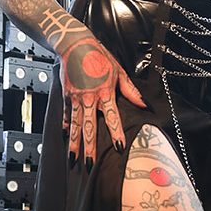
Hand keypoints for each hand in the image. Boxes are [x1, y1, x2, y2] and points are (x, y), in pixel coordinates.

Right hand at [60, 36, 146, 170]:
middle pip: (89, 127)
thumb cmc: (99, 56)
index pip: (112, 118)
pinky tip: (66, 138)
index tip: (120, 148)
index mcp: (105, 93)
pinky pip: (67, 115)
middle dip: (89, 148)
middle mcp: (89, 98)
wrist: (74, 45)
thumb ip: (130, 90)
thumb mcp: (118, 71)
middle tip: (90, 165)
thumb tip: (144, 104)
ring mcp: (75, 98)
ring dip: (74, 144)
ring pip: (75, 125)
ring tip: (73, 159)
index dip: (116, 133)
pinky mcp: (66, 95)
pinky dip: (66, 127)